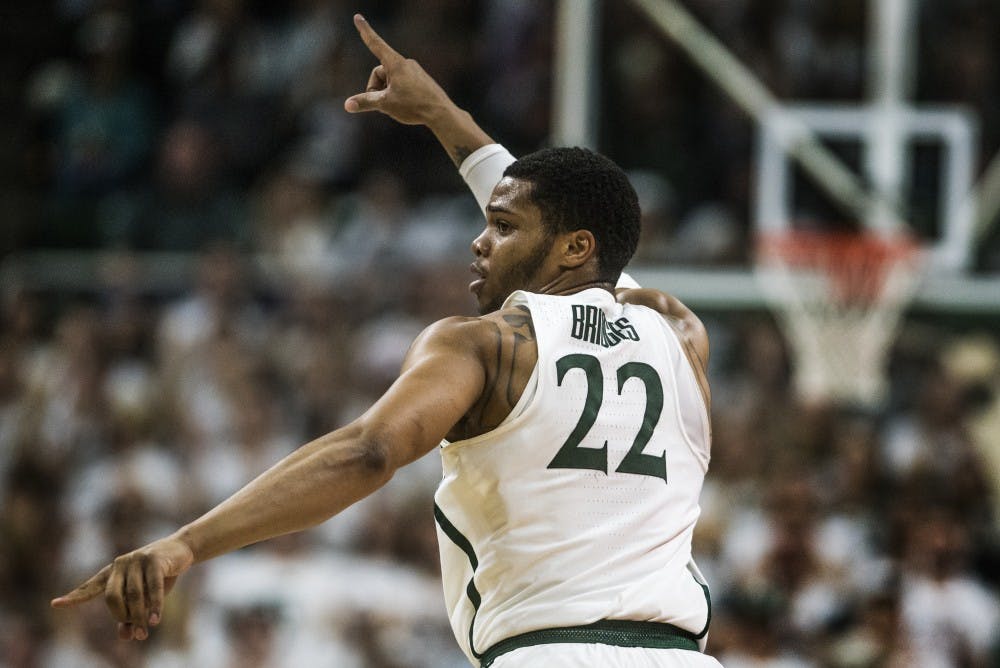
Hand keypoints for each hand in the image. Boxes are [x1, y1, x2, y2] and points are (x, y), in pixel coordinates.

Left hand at [51, 536, 194, 640]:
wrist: (181, 550)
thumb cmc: (158, 575)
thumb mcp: (144, 596)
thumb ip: (131, 614)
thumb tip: (126, 636)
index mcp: (112, 572)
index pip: (91, 587)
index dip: (74, 597)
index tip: (56, 604)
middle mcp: (120, 564)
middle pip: (112, 597)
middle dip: (122, 617)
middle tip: (136, 633)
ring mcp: (136, 559)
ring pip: (133, 595)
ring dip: (139, 616)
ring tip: (145, 632)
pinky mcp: (153, 559)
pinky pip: (152, 588)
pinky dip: (154, 606)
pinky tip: (155, 620)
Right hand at [344, 14, 453, 124]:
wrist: (442, 113)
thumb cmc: (414, 106)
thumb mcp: (385, 104)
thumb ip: (365, 102)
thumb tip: (347, 105)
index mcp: (396, 63)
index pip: (375, 43)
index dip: (365, 31)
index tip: (358, 17)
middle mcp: (405, 63)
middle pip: (380, 73)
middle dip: (376, 89)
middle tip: (383, 104)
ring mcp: (414, 70)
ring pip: (390, 80)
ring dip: (387, 93)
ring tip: (399, 106)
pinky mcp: (420, 79)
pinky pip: (401, 84)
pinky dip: (398, 94)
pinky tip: (408, 105)